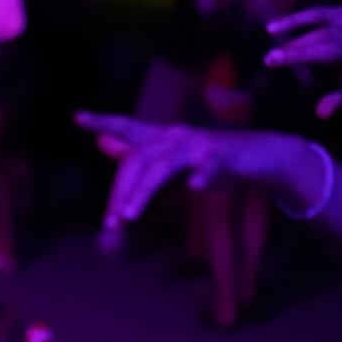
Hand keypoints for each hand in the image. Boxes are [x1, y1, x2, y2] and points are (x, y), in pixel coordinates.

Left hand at [74, 112, 294, 229]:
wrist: (263, 156)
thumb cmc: (211, 159)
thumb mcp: (170, 157)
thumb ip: (137, 152)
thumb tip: (102, 142)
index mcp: (161, 135)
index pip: (126, 126)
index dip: (103, 121)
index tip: (78, 118)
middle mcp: (175, 135)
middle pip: (138, 159)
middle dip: (121, 191)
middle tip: (111, 224)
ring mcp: (198, 144)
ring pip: (162, 165)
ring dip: (143, 191)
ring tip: (128, 216)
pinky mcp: (223, 157)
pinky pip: (209, 166)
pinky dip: (201, 175)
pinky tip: (195, 187)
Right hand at [265, 6, 341, 118]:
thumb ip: (341, 101)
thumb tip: (320, 114)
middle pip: (335, 48)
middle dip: (302, 54)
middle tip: (270, 63)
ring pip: (323, 33)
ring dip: (295, 44)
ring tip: (271, 56)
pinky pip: (317, 14)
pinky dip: (294, 21)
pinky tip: (272, 28)